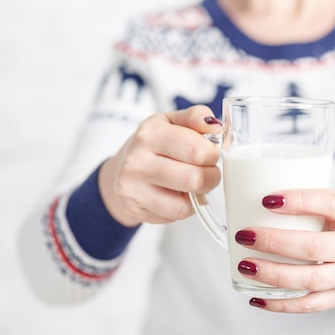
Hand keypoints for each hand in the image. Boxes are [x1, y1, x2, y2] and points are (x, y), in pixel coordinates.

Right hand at [99, 105, 221, 226]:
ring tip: (191, 184)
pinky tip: (176, 195)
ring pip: (185, 205)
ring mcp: (133, 189)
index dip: (213, 154)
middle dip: (211, 177)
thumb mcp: (171, 122)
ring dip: (197, 196)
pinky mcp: (135, 210)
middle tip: (207, 171)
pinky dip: (183, 208)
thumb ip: (196, 117)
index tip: (210, 153)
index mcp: (149, 135)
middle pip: (194, 180)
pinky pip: (174, 216)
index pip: (197, 151)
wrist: (118, 170)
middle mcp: (137, 162)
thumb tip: (216, 126)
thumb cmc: (151, 145)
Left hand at [235, 189, 334, 312]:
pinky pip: (310, 305)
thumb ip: (319, 207)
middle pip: (314, 247)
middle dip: (274, 242)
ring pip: (310, 281)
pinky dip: (281, 304)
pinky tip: (257, 297)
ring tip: (245, 265)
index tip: (267, 199)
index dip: (298, 201)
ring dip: (273, 274)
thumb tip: (265, 201)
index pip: (331, 204)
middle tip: (245, 235)